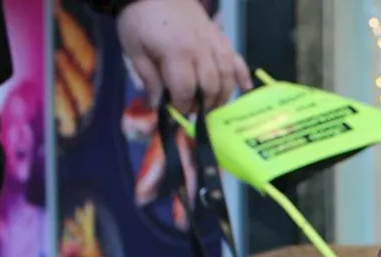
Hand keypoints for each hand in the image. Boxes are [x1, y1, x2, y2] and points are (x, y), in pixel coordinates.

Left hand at [117, 0, 252, 113]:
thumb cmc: (139, 19)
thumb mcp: (134, 49)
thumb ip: (148, 77)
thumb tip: (157, 105)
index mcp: (177, 53)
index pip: (186, 90)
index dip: (183, 106)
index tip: (177, 113)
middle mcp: (200, 49)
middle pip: (210, 86)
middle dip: (203, 104)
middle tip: (194, 112)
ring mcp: (213, 42)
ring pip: (227, 76)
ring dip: (223, 95)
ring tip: (213, 106)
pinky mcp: (219, 37)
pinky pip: (237, 58)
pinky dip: (243, 74)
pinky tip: (246, 89)